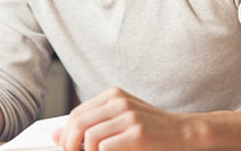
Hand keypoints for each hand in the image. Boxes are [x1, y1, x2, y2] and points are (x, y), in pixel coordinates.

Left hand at [54, 87, 191, 150]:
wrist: (184, 131)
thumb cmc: (150, 128)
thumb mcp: (120, 120)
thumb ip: (92, 124)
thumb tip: (57, 136)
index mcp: (112, 95)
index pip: (77, 113)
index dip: (66, 132)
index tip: (64, 146)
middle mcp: (119, 102)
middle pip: (79, 122)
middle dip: (68, 143)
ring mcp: (129, 116)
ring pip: (90, 135)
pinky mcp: (138, 133)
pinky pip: (106, 146)